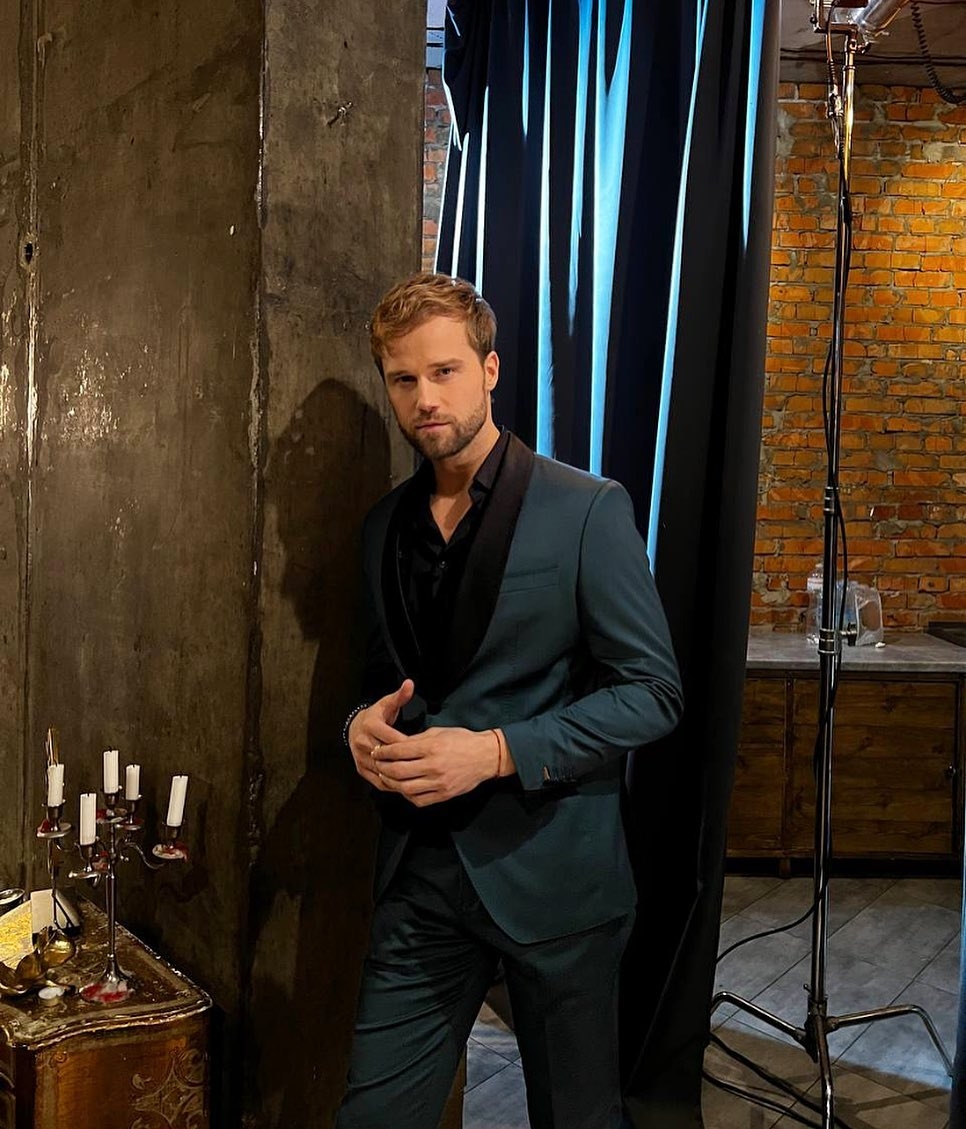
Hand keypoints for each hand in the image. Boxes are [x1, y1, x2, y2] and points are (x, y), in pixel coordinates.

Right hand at [347, 680, 414, 790]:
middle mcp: (362, 741)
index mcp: (370, 725)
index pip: (391, 737)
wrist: (355, 727)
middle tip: (422, 766)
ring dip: (397, 775)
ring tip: (415, 777)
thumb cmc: (376, 715)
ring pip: (381, 769)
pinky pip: (376, 780)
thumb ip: (400, 696)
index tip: (421, 749)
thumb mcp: (387, 703)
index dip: (406, 744)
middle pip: (385, 755)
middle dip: (403, 761)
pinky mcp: (361, 768)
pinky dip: (390, 783)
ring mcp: (360, 756)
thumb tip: (410, 684)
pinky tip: (404, 784)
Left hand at [372, 726, 513, 806]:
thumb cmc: (463, 741)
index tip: (377, 750)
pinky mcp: (444, 794)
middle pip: (397, 771)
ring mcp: (438, 783)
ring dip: (391, 784)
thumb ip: (416, 740)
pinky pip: (419, 800)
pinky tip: (403, 789)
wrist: (486, 756)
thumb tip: (396, 745)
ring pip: (405, 788)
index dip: (383, 751)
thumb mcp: (438, 732)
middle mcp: (433, 766)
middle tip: (377, 764)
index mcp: (431, 747)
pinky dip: (407, 795)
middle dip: (382, 768)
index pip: (398, 751)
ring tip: (386, 778)